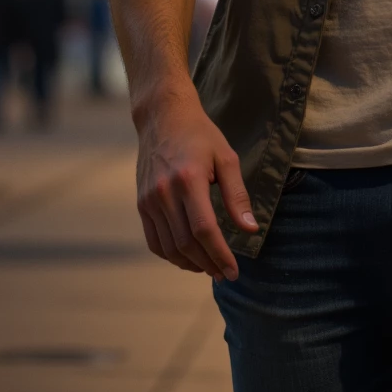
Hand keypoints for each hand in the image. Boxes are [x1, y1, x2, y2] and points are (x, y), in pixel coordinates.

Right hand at [135, 84, 258, 280]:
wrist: (162, 118)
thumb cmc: (200, 136)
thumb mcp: (226, 158)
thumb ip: (237, 196)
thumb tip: (250, 229)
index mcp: (188, 179)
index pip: (204, 230)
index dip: (220, 254)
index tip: (234, 271)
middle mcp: (164, 193)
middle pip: (186, 243)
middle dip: (208, 264)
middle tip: (225, 273)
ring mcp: (149, 200)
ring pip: (169, 247)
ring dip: (190, 264)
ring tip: (210, 268)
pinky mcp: (141, 204)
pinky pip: (154, 241)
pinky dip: (171, 256)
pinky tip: (188, 257)